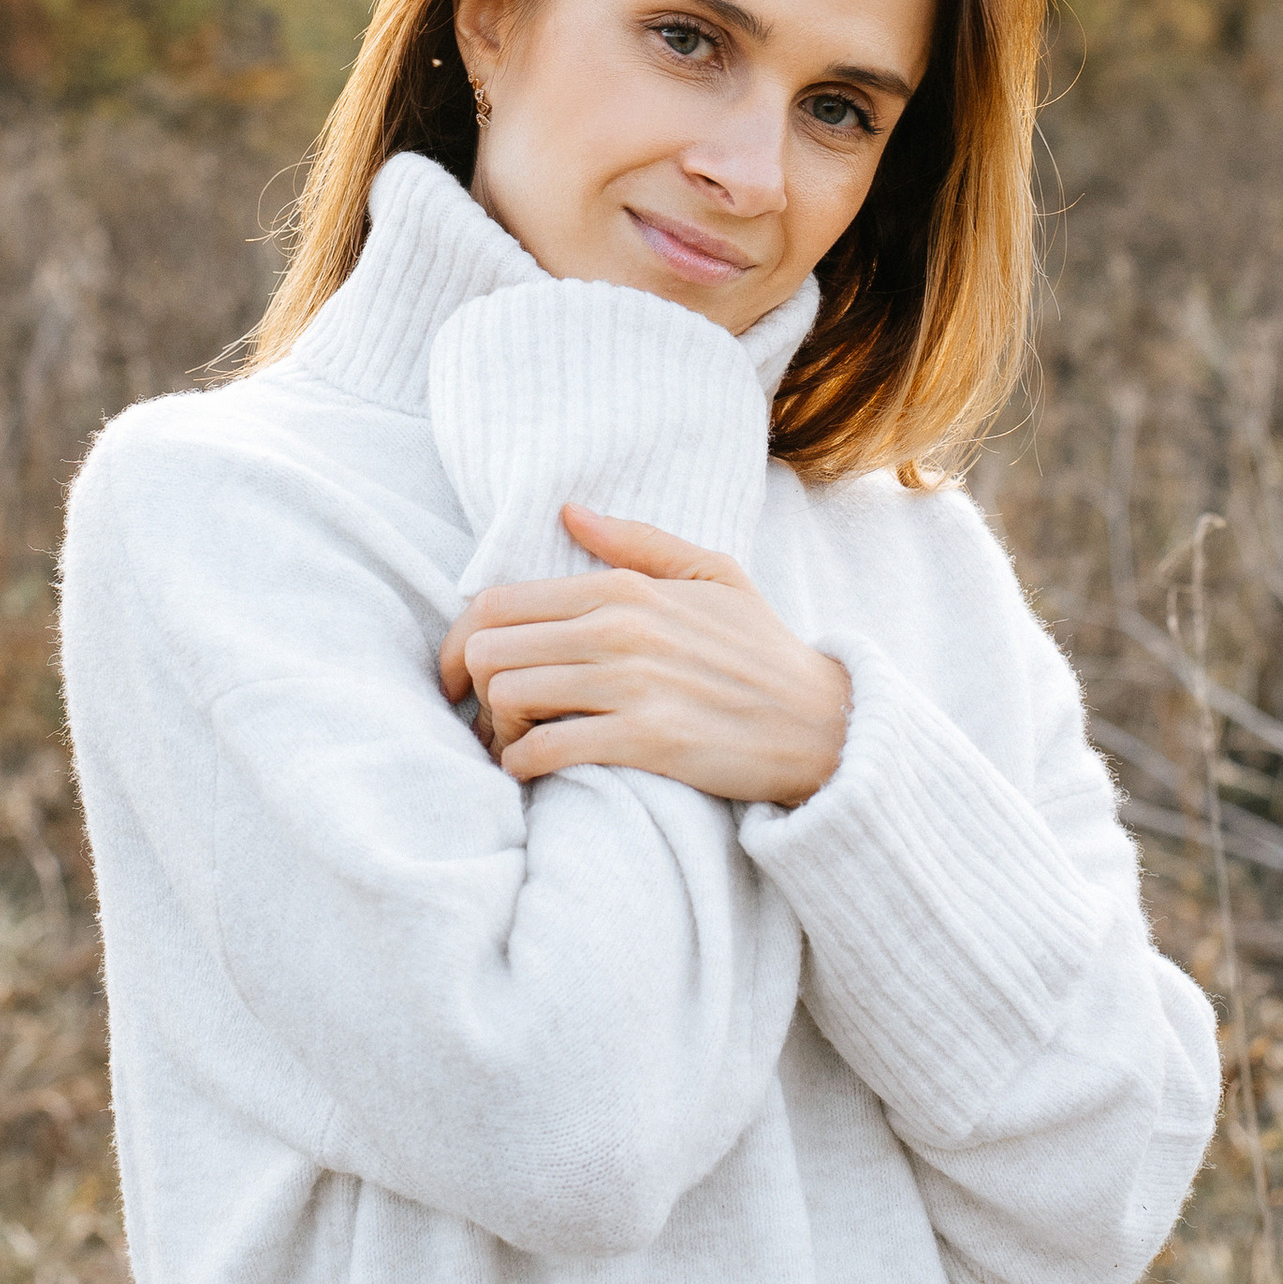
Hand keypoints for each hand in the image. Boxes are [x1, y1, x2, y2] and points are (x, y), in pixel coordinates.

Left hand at [438, 505, 848, 808]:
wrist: (824, 725)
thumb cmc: (762, 651)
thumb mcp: (713, 575)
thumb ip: (636, 542)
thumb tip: (568, 511)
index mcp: (625, 588)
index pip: (497, 602)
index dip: (459, 643)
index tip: (460, 676)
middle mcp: (620, 629)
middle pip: (488, 648)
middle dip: (472, 688)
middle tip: (487, 717)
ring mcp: (633, 685)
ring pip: (507, 697)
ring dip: (497, 730)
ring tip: (517, 745)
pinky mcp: (647, 741)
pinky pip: (545, 751)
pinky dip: (523, 767)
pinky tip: (535, 771)